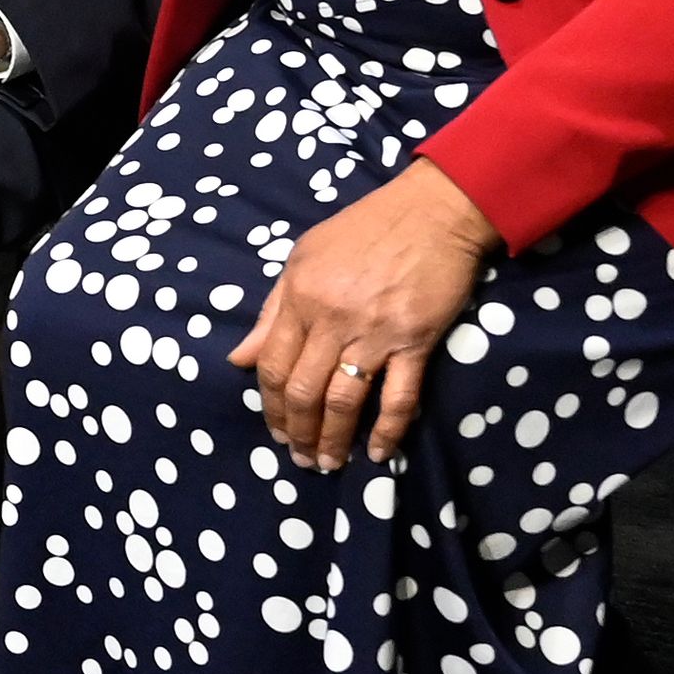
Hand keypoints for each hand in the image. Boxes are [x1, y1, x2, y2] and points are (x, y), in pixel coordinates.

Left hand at [231, 170, 502, 472]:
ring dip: (333, 439)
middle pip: (304, 391)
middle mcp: (332, 318)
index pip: (273, 366)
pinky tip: (376, 453)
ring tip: (327, 463)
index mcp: (300, 296)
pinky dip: (386, 430)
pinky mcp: (415, 341)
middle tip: (299, 458)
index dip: (270, 406)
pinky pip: (398, 397)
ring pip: (343, 401)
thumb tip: (240, 358)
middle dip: (297, 432)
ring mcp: (375, 332)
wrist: (433, 210)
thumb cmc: (365, 229)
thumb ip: (272, 310)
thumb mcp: (304, 257)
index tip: (274, 430)